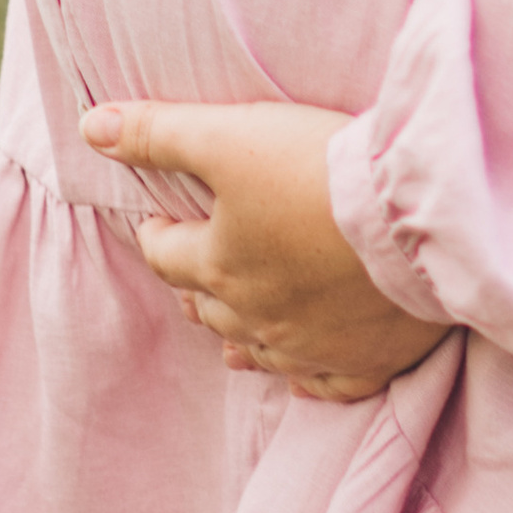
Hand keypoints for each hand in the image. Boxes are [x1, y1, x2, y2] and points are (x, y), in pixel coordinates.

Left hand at [79, 98, 448, 403]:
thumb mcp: (231, 137)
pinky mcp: (368, 360)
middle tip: (197, 267)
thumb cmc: (321, 172)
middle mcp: (256, 317)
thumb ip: (161, 132)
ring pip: (259, 351)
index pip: (166, 255)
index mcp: (219, 265)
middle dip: (197, 285)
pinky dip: (306, 378)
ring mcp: (312, 346)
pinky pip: (326, 384)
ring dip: (241, 334)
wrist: (419, 216)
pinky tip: (300, 376)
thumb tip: (92, 127)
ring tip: (233, 327)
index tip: (159, 221)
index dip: (158, 234)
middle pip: (209, 307)